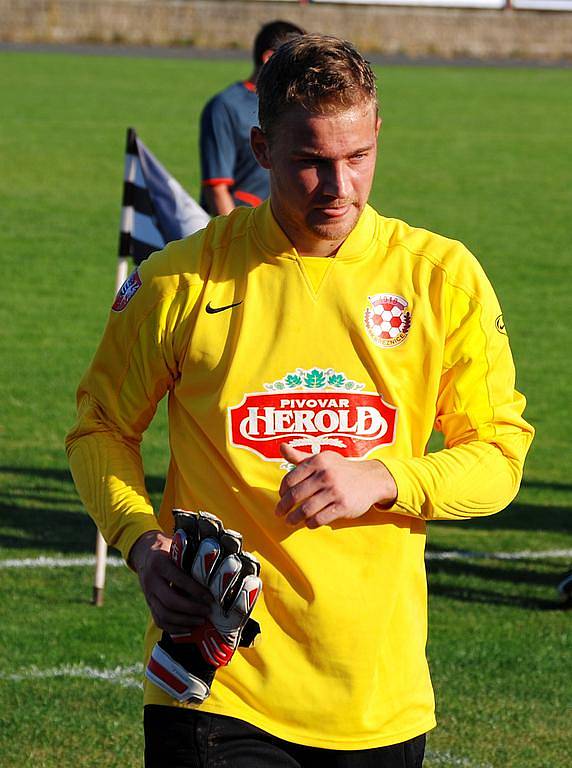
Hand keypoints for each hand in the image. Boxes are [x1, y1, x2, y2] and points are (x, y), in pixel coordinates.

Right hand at [129, 530, 212, 634]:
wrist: (145, 555)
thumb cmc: (168, 551)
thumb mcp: (176, 550)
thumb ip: (189, 560)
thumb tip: (216, 572)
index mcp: (160, 563)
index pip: (179, 580)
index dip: (196, 591)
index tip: (210, 598)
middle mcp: (151, 580)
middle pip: (170, 600)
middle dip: (191, 609)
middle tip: (207, 611)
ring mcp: (148, 594)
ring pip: (164, 614)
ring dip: (184, 621)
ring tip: (201, 621)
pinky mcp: (148, 604)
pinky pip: (159, 621)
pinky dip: (174, 628)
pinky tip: (188, 628)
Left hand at [275, 444, 397, 527]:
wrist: (371, 479)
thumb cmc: (341, 469)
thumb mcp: (323, 459)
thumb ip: (300, 456)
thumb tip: (281, 447)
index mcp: (318, 461)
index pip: (291, 478)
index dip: (282, 490)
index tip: (281, 497)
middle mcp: (325, 475)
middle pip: (296, 495)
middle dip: (283, 507)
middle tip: (279, 513)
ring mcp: (335, 491)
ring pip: (306, 510)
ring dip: (294, 518)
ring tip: (290, 521)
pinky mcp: (343, 506)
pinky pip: (319, 519)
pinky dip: (310, 523)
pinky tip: (308, 523)